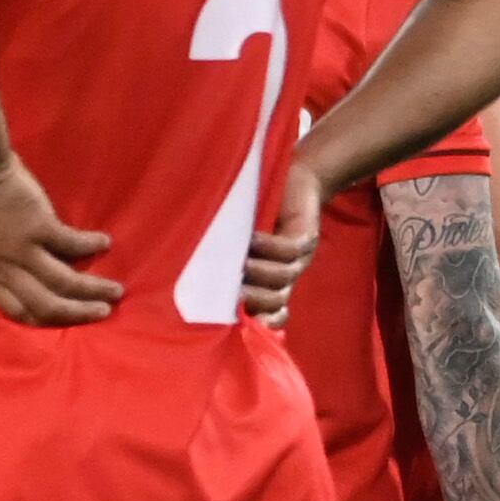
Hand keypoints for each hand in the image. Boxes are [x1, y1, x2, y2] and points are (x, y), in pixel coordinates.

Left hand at [0, 158, 120, 324]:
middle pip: (46, 302)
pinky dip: (89, 245)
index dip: (41, 320)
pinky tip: (106, 244)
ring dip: (90, 289)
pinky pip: (71, 242)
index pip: (16, 309)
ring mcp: (26, 248)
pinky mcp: (42, 225)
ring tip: (114, 293)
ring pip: (63, 279)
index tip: (61, 323)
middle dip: (75, 312)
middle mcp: (8, 267)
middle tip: (100, 314)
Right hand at [241, 158, 329, 323]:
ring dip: (261, 272)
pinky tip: (253, 237)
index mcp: (271, 281)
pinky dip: (271, 247)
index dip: (262, 323)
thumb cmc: (258, 207)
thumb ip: (227, 257)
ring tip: (241, 261)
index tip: (241, 322)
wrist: (294, 177)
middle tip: (233, 290)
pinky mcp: (307, 237)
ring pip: (283, 277)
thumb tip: (192, 278)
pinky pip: (290, 250)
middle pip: (275, 300)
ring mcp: (300, 258)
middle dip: (255, 299)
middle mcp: (287, 274)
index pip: (271, 314)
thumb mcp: (239, 236)